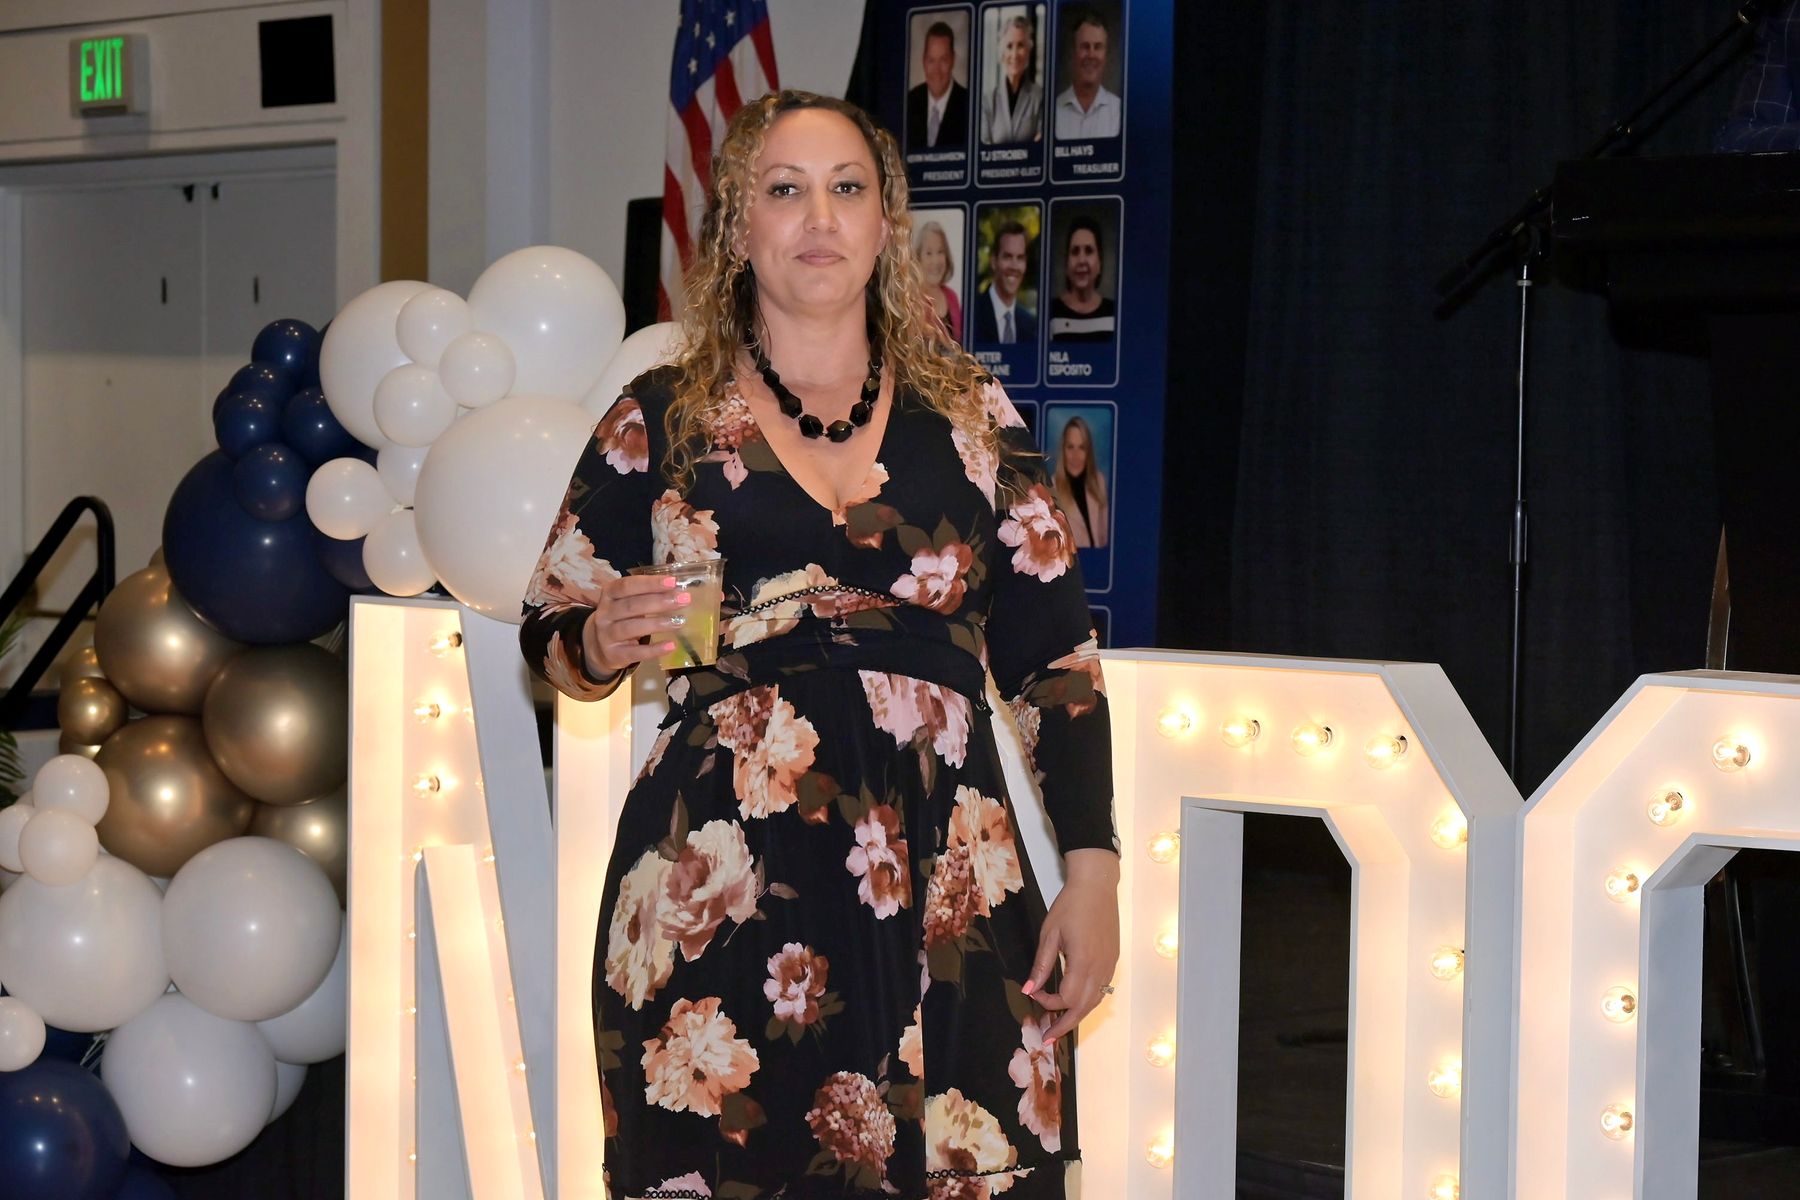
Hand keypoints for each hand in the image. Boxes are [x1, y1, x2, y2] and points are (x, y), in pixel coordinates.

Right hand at [581, 574, 692, 673]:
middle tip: (683, 600)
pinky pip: (636, 652)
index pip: (627, 585)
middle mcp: (604, 614)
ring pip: (632, 628)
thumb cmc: (620, 617)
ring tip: (679, 621)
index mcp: (609, 594)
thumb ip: (646, 595)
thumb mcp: (627, 602)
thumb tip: (677, 590)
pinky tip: (671, 645)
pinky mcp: (614, 655)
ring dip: (658, 623)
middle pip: (632, 606)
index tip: (672, 581)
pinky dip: (654, 649)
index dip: (650, 583)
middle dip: (659, 602)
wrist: (599, 646)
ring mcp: (607, 635)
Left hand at [1022, 849, 1119, 1043]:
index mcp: (1083, 962)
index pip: (1066, 998)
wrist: (1097, 885)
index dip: (1048, 1003)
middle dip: (1065, 1025)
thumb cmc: (1071, 905)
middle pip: (1084, 1008)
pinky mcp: (1114, 959)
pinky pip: (1102, 988)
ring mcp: (1110, 965)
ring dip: (1078, 1014)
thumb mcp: (1050, 934)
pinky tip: (1077, 1001)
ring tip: (1061, 1024)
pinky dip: (1088, 1000)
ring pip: (1096, 1001)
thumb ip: (1041, 965)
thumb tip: (1029, 990)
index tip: (1033, 995)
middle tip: (1049, 1039)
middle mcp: (1100, 968)